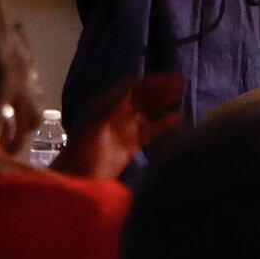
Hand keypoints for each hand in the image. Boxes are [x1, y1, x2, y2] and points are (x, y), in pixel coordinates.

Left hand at [51, 72, 184, 179]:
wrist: (77, 181)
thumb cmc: (82, 153)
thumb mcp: (95, 126)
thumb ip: (114, 108)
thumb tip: (130, 90)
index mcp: (107, 106)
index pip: (133, 88)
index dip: (152, 82)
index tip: (171, 77)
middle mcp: (116, 114)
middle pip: (142, 97)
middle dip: (161, 90)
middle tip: (182, 83)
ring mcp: (124, 130)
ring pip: (147, 112)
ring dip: (163, 104)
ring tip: (181, 96)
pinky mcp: (130, 146)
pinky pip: (149, 131)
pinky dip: (163, 124)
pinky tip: (177, 120)